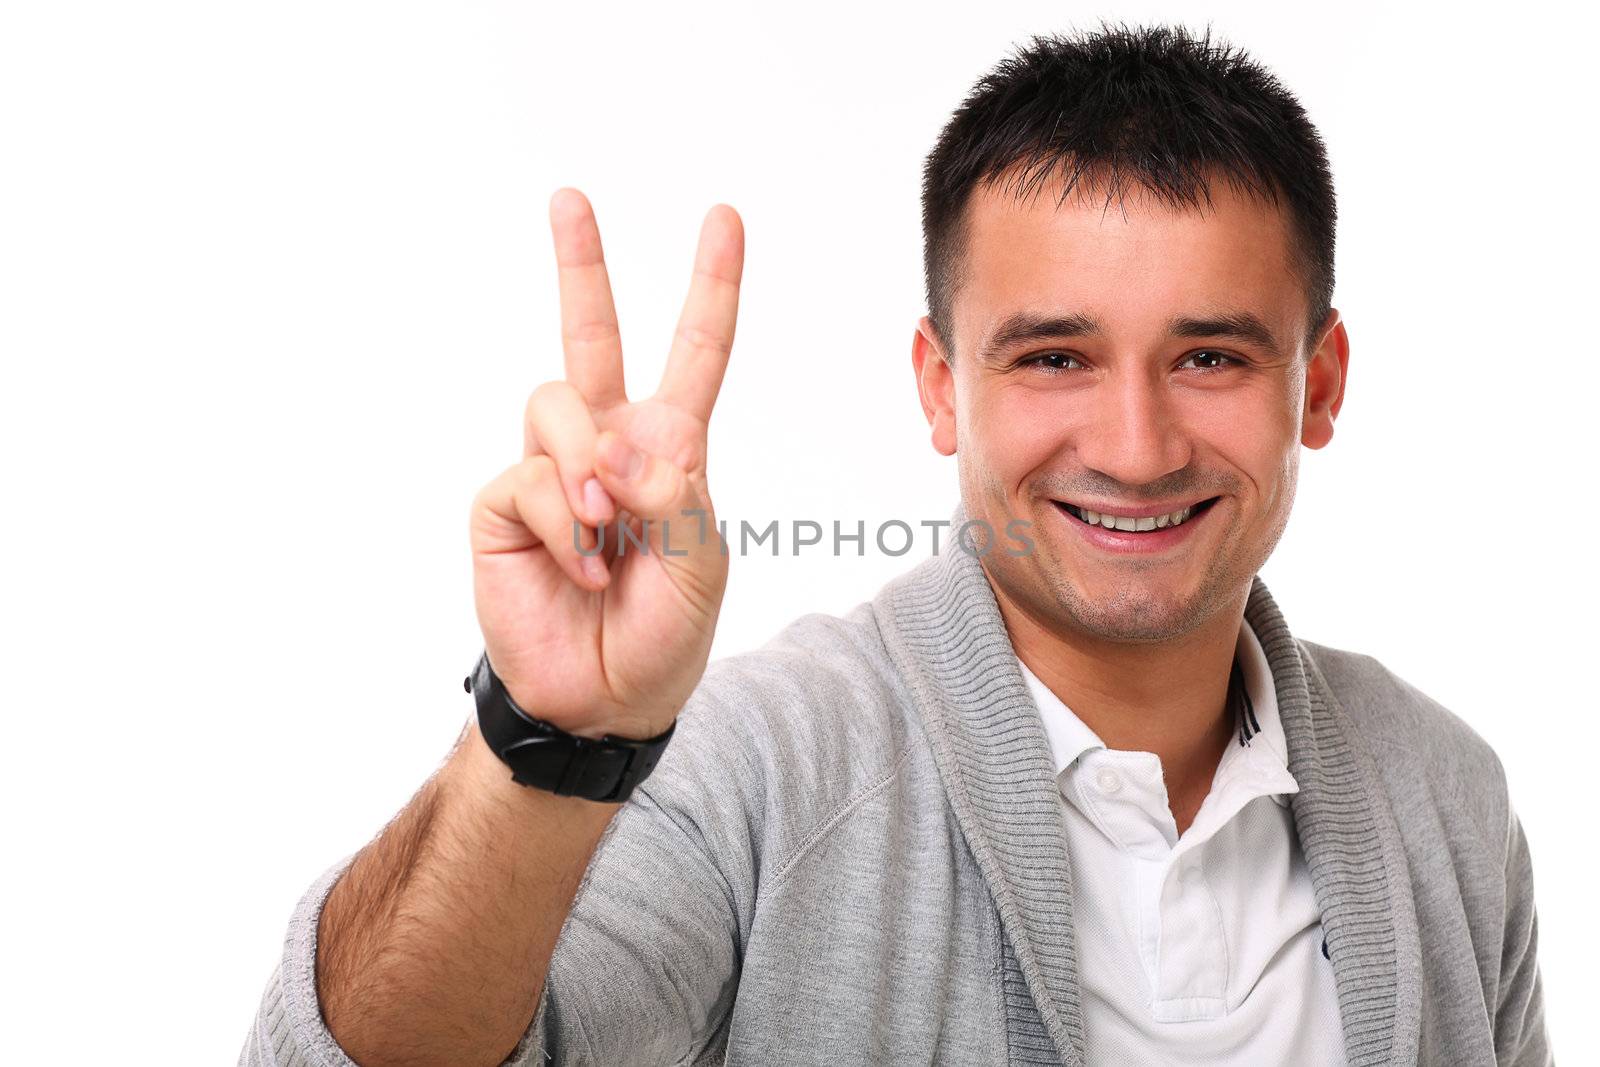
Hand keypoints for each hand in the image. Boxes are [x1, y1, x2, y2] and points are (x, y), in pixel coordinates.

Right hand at [468, 188, 742, 740]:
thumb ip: (675, 493)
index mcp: (670, 448)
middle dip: (581, 265)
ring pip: (557, 403)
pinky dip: (566, 526)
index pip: (694, 354)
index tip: (724, 219)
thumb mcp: (702, 563)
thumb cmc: (662, 633)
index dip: (711, 288)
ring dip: (590, 468)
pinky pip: (532, 477)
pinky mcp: (504, 503)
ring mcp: (552, 471)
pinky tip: (581, 568)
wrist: (603, 701)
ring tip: (607, 535)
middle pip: (591, 335)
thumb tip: (613, 443)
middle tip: (570, 198)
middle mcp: (606, 444)